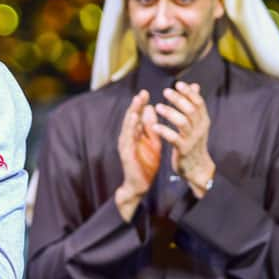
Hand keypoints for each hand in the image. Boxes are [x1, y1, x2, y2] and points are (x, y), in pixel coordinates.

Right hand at [115, 90, 161, 221]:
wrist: (139, 185)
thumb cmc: (146, 164)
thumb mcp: (153, 142)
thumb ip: (151, 127)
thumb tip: (150, 109)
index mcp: (135, 135)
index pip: (137, 116)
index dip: (140, 105)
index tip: (146, 92)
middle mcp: (128, 137)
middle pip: (131, 118)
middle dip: (136, 105)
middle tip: (142, 92)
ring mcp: (125, 144)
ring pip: (128, 125)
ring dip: (132, 112)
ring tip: (137, 101)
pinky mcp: (126, 152)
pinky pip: (128, 137)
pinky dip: (130, 126)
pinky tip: (134, 118)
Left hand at [152, 81, 215, 198]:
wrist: (196, 168)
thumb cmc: (193, 142)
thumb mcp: (196, 124)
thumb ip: (194, 105)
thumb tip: (195, 85)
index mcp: (203, 121)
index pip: (199, 102)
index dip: (189, 92)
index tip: (178, 84)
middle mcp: (200, 128)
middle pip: (190, 110)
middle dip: (178, 99)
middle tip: (165, 91)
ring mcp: (192, 139)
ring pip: (182, 122)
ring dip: (170, 112)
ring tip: (158, 107)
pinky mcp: (183, 150)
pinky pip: (174, 138)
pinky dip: (164, 131)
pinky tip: (154, 126)